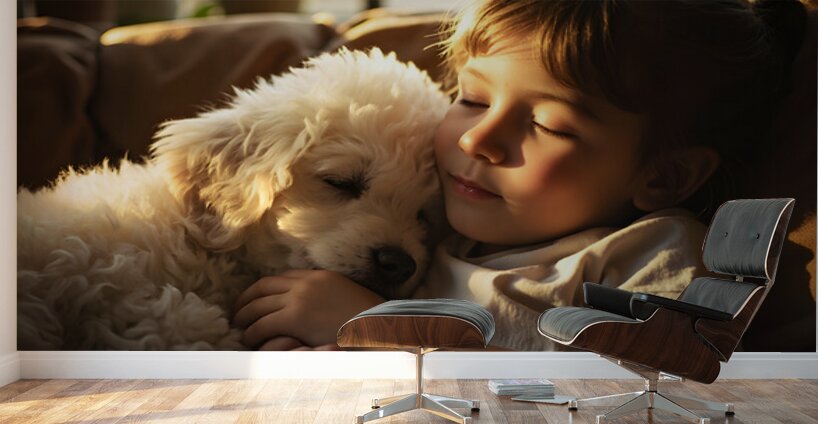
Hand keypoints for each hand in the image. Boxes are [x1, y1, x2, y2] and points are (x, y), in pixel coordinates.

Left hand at [233, 269, 384, 348]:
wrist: (375, 325)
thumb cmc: (366, 318)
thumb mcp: (346, 295)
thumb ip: (328, 294)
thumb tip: (318, 303)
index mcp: (318, 276)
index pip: (283, 276)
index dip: (265, 288)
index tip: (258, 297)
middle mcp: (305, 283)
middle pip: (264, 286)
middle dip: (247, 298)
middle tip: (238, 310)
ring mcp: (298, 299)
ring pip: (259, 305)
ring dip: (245, 316)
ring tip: (239, 326)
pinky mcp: (294, 318)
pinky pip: (263, 324)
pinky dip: (252, 331)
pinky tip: (249, 338)